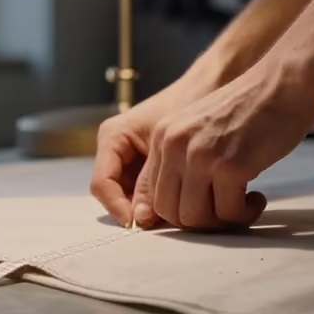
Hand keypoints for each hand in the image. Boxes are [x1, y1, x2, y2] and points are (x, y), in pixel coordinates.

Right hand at [90, 80, 206, 225]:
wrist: (211, 87)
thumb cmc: (189, 104)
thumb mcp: (168, 145)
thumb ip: (151, 180)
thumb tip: (140, 219)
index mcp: (113, 136)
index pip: (102, 183)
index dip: (116, 207)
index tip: (137, 223)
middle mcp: (116, 150)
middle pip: (114, 194)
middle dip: (134, 211)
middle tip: (159, 226)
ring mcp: (130, 159)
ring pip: (130, 197)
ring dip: (147, 210)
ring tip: (173, 217)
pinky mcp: (146, 166)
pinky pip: (145, 192)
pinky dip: (159, 202)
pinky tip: (180, 205)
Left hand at [131, 62, 313, 230]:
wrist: (283, 84)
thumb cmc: (249, 108)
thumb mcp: (199, 129)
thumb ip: (183, 159)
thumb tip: (181, 204)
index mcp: (162, 137)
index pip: (152, 193)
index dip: (179, 211)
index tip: (204, 210)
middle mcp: (173, 146)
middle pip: (169, 212)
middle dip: (200, 221)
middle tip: (225, 211)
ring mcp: (199, 157)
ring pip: (195, 219)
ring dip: (221, 222)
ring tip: (242, 205)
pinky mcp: (229, 167)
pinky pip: (228, 214)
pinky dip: (245, 214)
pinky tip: (257, 198)